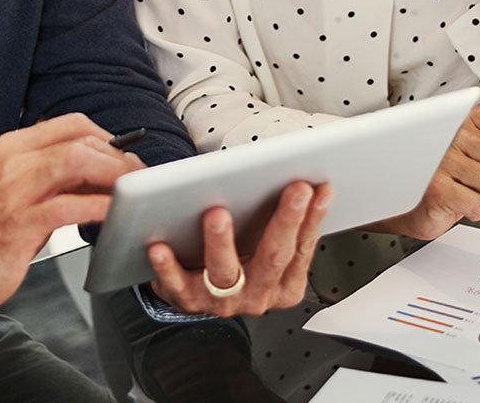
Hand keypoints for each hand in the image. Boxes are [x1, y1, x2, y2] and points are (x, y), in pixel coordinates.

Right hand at [0, 113, 142, 321]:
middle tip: (137, 177)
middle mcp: (13, 161)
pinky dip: (97, 206)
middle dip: (117, 157)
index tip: (126, 156)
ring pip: (75, 162)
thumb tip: (106, 168)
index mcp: (14, 147)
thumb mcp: (23, 190)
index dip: (107, 137)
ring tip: (131, 191)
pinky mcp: (18, 223)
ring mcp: (14, 190)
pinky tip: (112, 214)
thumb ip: (58, 175)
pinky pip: (68, 206)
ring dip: (112, 175)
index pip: (72, 124)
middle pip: (79, 141)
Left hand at [146, 181, 332, 316]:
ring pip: (225, 271)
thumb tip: (315, 179)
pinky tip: (160, 245)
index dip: (313, 217)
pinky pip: (177, 283)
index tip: (319, 188)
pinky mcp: (187, 299)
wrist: (197, 288)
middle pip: (273, 257)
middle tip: (294, 189)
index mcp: (284, 281)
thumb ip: (285, 209)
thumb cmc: (237, 252)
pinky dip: (168, 266)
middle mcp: (258, 294)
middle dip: (285, 220)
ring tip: (217, 214)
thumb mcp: (266, 235)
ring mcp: (224, 300)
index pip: (303, 247)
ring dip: (221, 242)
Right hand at [379, 105, 479, 241]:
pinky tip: (460, 204)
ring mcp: (441, 158)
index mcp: (467, 119)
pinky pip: (479, 204)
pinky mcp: (434, 185)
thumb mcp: (476, 153)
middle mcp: (453, 132)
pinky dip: (476, 211)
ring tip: (474, 196)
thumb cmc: (441, 174)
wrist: (402, 198)